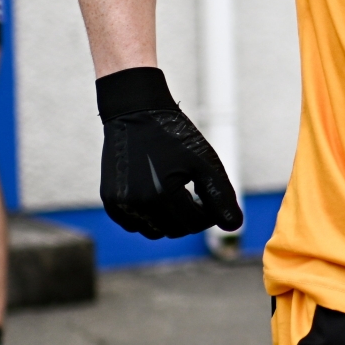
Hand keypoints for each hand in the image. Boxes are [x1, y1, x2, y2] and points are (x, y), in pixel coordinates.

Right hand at [97, 67, 242, 237]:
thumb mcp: (204, 161)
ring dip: (169, 219)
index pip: (194, 224)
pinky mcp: (110, 202)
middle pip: (175, 230)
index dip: (208, 213)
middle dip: (189, 216)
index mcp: (162, 193)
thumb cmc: (174, 135)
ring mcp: (120, 204)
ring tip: (175, 192)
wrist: (135, 113)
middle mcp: (138, 203)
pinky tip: (155, 193)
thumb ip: (221, 195)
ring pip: (154, 231)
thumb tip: (234, 226)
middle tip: (193, 193)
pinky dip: (148, 217)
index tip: (209, 195)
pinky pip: (135, 224)